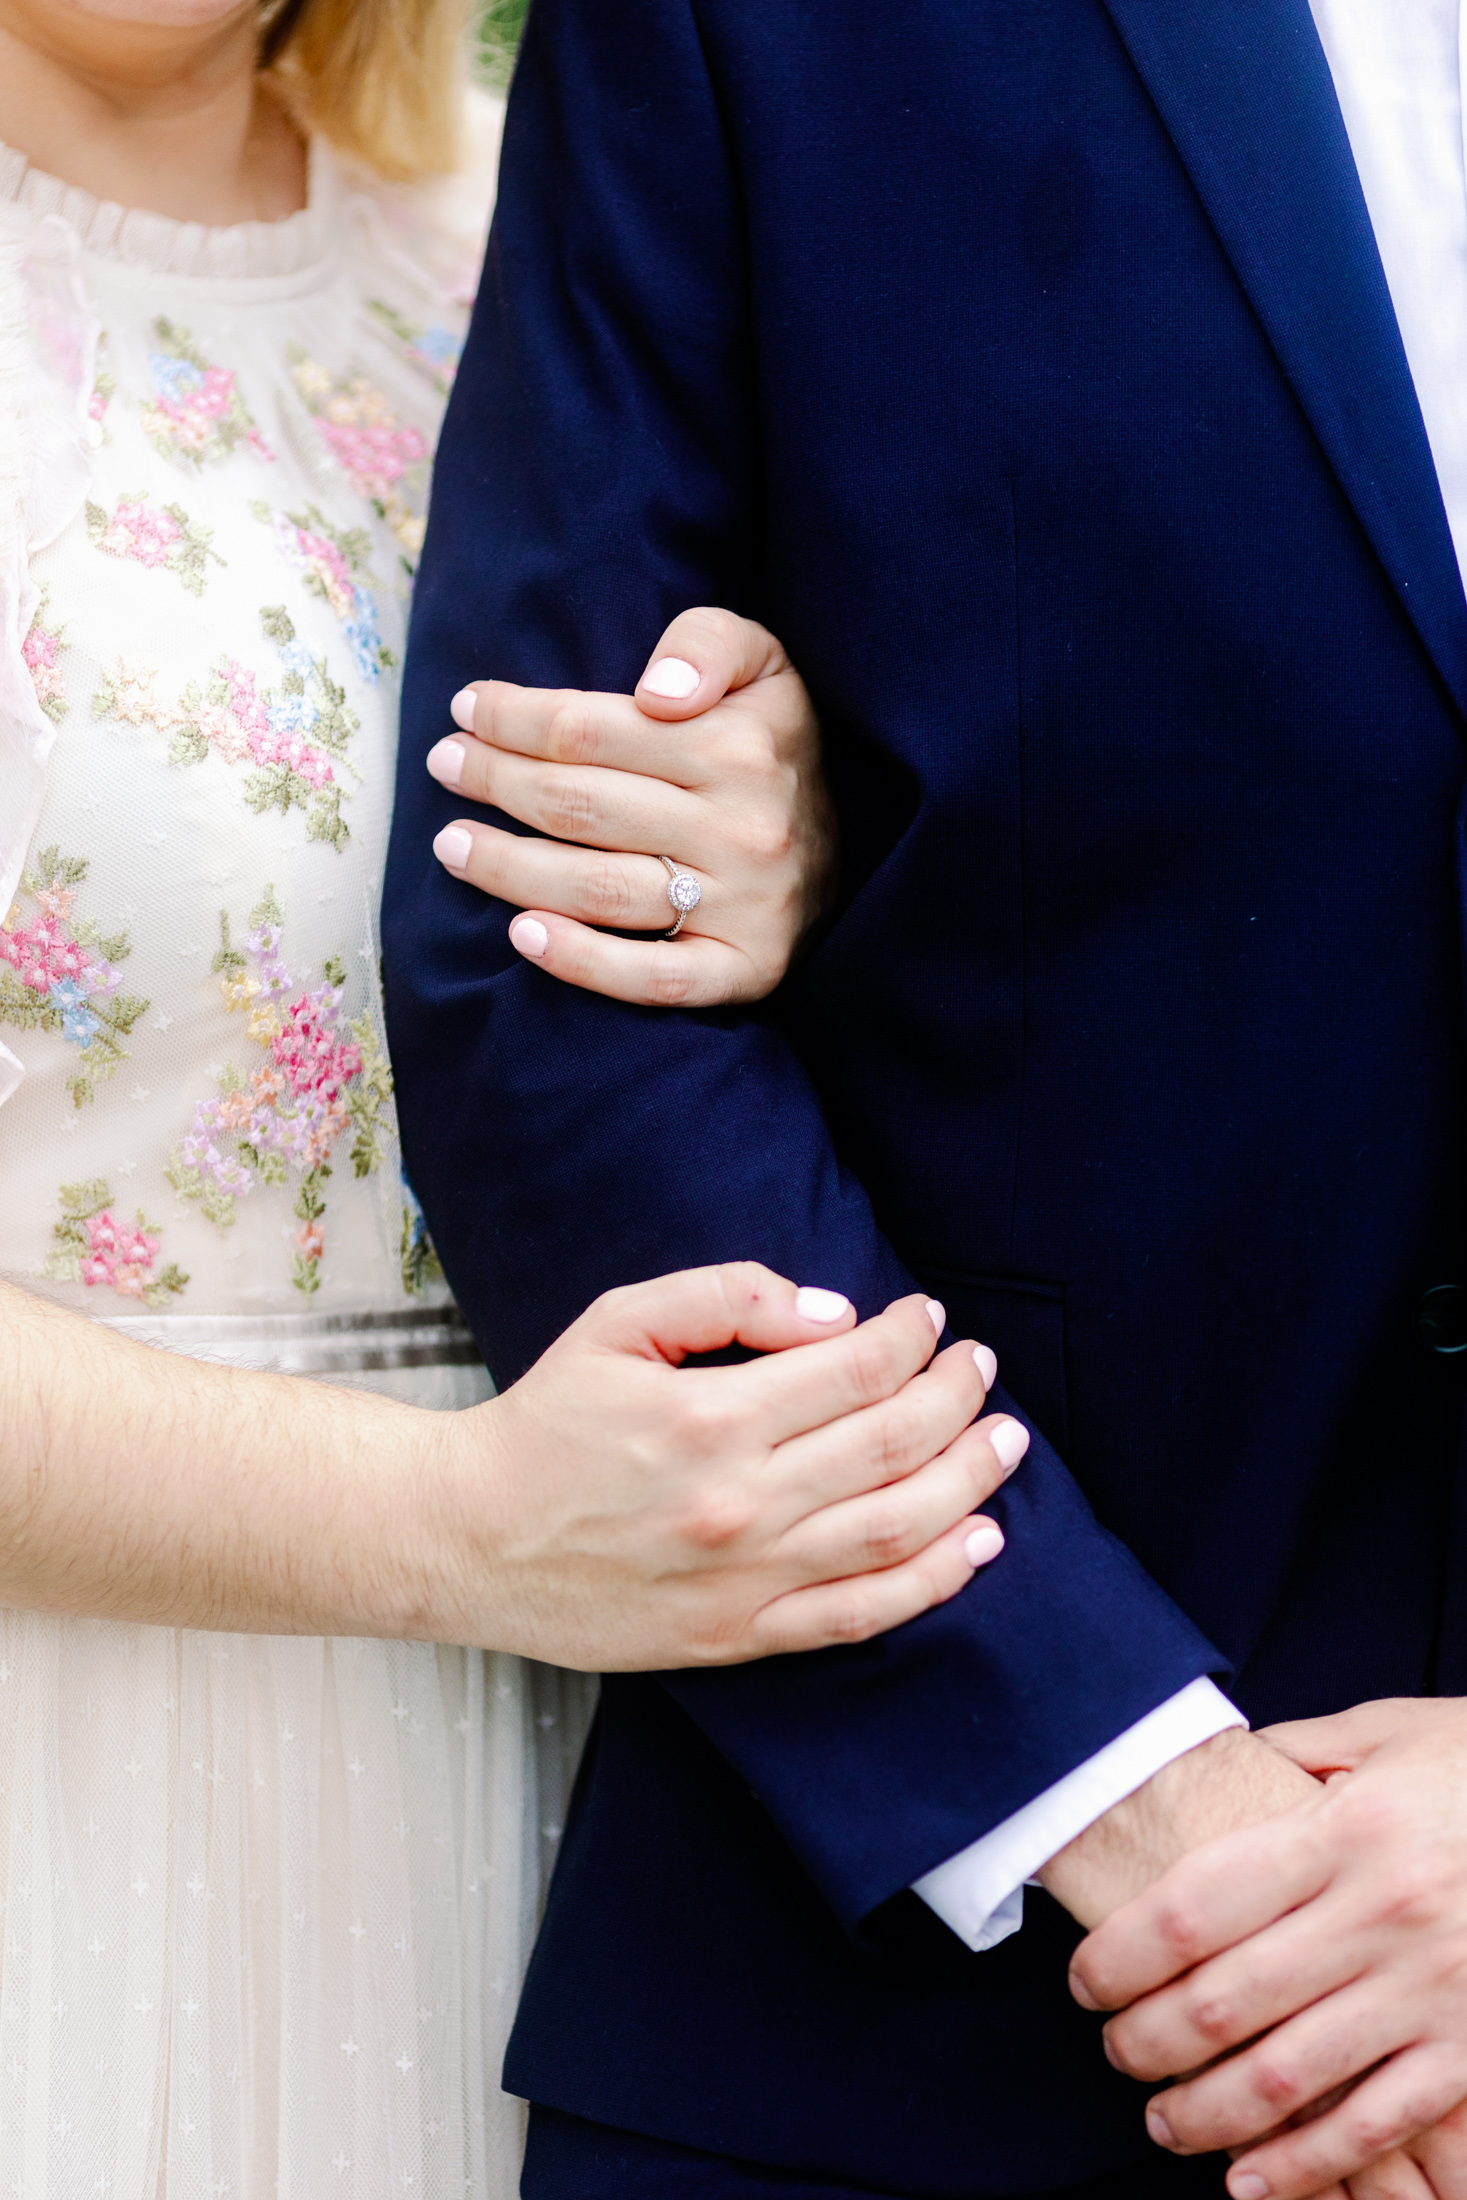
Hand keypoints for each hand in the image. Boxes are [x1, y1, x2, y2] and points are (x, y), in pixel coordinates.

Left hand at [427, 606, 836, 1004]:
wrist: (855, 852)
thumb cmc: (776, 747)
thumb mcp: (764, 665)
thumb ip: (709, 642)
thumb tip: (656, 690)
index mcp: (739, 747)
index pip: (591, 731)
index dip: (514, 719)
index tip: (467, 710)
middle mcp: (742, 828)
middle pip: (580, 807)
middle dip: (495, 782)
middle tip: (445, 766)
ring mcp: (745, 907)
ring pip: (598, 889)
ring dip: (507, 869)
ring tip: (452, 845)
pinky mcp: (744, 970)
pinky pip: (651, 979)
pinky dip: (580, 962)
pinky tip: (522, 935)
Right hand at [437, 1263, 1023, 1670]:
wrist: (472, 1537)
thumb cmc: (546, 1423)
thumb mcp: (618, 1321)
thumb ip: (726, 1295)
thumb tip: (833, 1315)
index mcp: (710, 1417)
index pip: (854, 1370)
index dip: (911, 1339)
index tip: (930, 1319)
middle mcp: (739, 1502)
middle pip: (890, 1444)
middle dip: (956, 1398)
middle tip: (983, 1369)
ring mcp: (744, 1577)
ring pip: (893, 1529)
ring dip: (966, 1481)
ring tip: (1004, 1444)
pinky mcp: (738, 1634)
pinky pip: (859, 1614)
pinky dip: (931, 1582)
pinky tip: (977, 1545)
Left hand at [1068, 1700, 1466, 2199]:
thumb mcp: (1388, 1733)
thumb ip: (1293, 1755)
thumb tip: (1213, 1763)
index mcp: (1344, 1831)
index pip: (1193, 1908)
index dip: (1119, 1956)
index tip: (1083, 1980)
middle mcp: (1381, 1915)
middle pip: (1224, 2001)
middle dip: (1146, 2042)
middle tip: (1115, 2051)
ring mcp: (1432, 1992)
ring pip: (1286, 2077)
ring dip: (1205, 2114)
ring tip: (1162, 2120)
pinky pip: (1376, 2125)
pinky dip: (1307, 2167)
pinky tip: (1250, 2181)